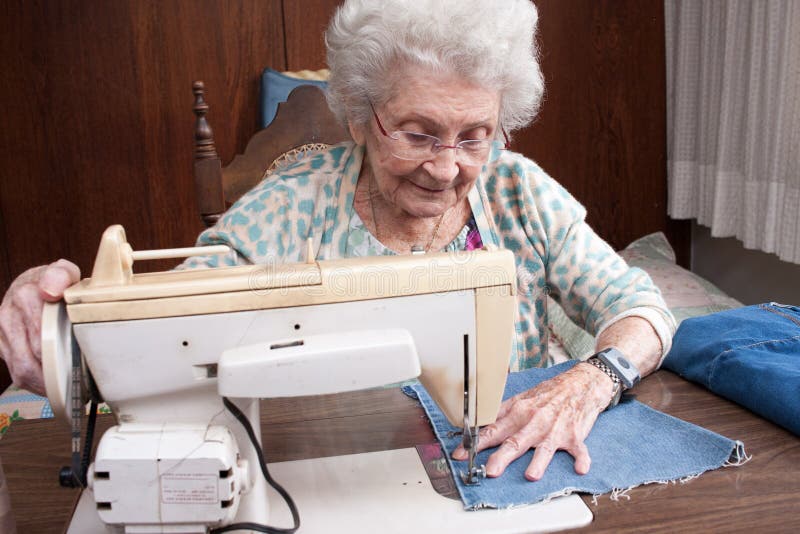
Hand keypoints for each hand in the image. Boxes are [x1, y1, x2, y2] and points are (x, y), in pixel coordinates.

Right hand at [0, 260, 79, 394]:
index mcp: (27, 293)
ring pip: (22, 368)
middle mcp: (9, 313)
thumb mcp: (64, 272)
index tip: (73, 359)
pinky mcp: (1, 347)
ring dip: (45, 383)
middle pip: (34, 354)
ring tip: (67, 389)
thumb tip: (51, 290)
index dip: (57, 347)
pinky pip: (17, 373)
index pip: (41, 328)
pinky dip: (36, 384)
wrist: (30, 285)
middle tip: (79, 380)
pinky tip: (52, 386)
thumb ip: (62, 275)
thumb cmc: (55, 282)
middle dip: (58, 370)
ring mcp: (2, 332)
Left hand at [452, 363, 612, 480]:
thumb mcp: (521, 399)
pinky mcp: (574, 435)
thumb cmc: (548, 394)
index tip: (460, 455)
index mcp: (518, 413)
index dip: (476, 443)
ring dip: (538, 462)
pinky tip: (580, 469)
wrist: (579, 384)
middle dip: (502, 457)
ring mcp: (555, 430)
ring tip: (531, 475)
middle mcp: (534, 422)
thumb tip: (479, 423)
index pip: (493, 430)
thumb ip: (501, 413)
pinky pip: (578, 449)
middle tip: (490, 471)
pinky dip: (582, 459)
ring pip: (544, 447)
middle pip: (515, 441)